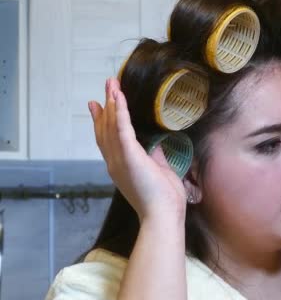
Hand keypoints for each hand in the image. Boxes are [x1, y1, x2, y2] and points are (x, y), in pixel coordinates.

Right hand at [88, 78, 187, 221]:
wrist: (163, 215)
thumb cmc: (163, 198)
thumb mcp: (158, 171)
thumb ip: (155, 156)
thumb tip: (157, 144)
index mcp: (121, 166)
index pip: (108, 139)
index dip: (102, 120)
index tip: (99, 104)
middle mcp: (115, 162)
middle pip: (106, 128)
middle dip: (106, 105)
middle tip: (107, 85)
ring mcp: (119, 160)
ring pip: (111, 126)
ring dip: (112, 103)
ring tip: (112, 85)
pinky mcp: (129, 157)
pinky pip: (122, 130)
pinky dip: (120, 113)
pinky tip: (119, 99)